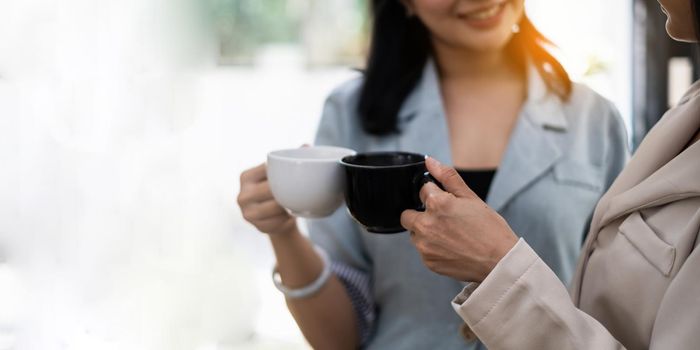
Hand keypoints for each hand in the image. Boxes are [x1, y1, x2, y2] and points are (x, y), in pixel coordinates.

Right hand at [237, 163, 296, 235]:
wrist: (278, 219)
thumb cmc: (279, 189)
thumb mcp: (281, 174)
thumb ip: (292, 159)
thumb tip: (306, 145)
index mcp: (245, 177)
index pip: (266, 170)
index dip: (282, 172)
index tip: (296, 173)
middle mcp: (242, 195)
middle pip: (269, 190)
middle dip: (285, 189)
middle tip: (300, 188)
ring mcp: (247, 213)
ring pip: (273, 208)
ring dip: (286, 205)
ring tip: (296, 201)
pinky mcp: (257, 228)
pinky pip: (277, 223)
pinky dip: (286, 219)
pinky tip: (291, 215)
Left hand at [400, 157, 517, 281]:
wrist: (500, 262)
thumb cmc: (490, 229)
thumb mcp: (471, 198)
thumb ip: (447, 177)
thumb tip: (429, 161)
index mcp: (437, 205)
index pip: (423, 190)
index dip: (435, 194)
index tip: (448, 203)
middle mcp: (426, 225)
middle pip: (408, 214)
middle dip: (421, 213)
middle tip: (444, 219)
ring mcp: (425, 246)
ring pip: (414, 233)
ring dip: (425, 231)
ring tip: (450, 235)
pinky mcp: (428, 262)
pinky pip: (423, 250)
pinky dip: (433, 247)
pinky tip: (451, 247)